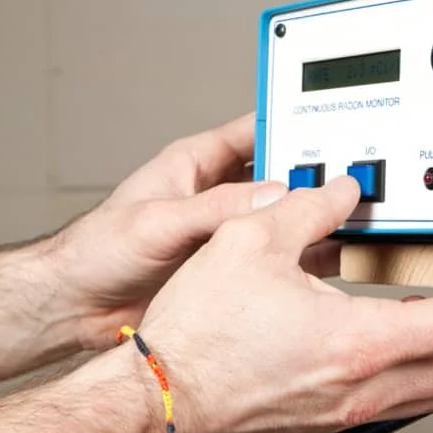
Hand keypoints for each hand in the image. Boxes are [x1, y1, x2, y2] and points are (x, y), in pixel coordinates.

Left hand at [49, 113, 339, 349]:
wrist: (77, 307)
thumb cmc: (98, 252)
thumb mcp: (157, 222)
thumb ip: (213, 209)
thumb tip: (269, 195)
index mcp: (196, 165)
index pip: (255, 130)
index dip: (293, 125)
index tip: (335, 129)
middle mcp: (216, 195)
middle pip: (279, 176)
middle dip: (314, 179)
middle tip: (355, 184)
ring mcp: (225, 234)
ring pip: (283, 219)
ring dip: (312, 221)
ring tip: (354, 222)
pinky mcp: (228, 271)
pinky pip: (275, 259)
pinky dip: (302, 261)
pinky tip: (328, 264)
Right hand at [126, 175, 432, 432]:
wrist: (156, 399)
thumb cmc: (195, 338)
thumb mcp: (251, 240)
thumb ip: (307, 205)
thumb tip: (337, 188)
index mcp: (360, 341)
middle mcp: (365, 385)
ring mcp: (348, 409)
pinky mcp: (326, 418)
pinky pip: (405, 397)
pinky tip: (422, 350)